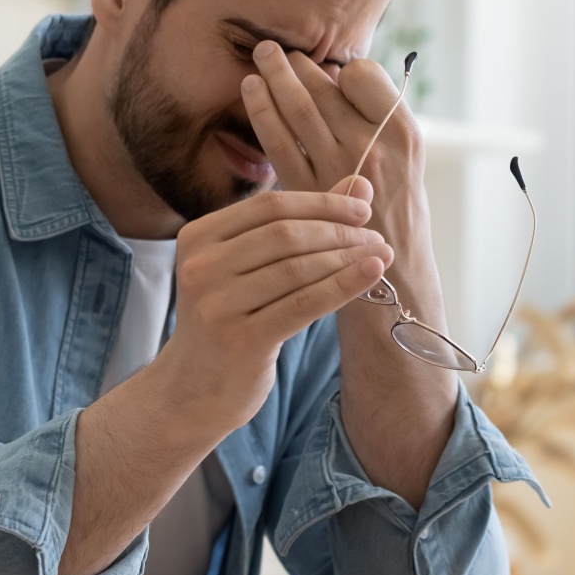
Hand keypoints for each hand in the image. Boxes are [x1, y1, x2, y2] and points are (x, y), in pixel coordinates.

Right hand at [150, 183, 393, 431]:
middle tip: (376, 237)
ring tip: (381, 256)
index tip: (362, 210)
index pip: (270, 206)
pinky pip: (304, 304)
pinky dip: (343, 285)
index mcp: (198, 237)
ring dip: (347, 259)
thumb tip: (358, 185)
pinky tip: (371, 274)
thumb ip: (297, 224)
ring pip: (298, 268)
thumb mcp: (250, 268)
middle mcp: (201, 266)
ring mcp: (217, 304)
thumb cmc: (230, 320)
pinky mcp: (240, 340)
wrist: (193, 389)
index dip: (322, 203)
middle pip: (285, 234)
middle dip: (339, 232)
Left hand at [240, 42, 425, 245]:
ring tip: (261, 56)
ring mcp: (339, 168)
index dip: (342, 70)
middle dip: (296, 64)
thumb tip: (334, 78)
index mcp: (404, 133)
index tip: (329, 72)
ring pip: (298, 108)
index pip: (362, 75)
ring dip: (275, 76)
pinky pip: (278, 141)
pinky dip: (262, 111)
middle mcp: (373, 146)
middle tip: (275, 49)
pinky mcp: (308, 191)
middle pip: (325, 88)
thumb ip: (377, 123)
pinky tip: (251, 91)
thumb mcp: (408, 162)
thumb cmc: (399, 215)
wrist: (395, 277)